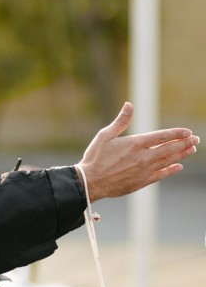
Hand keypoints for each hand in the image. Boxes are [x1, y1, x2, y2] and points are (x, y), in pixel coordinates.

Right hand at [77, 102, 198, 202]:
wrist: (91, 182)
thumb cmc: (95, 157)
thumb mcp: (105, 135)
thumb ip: (121, 121)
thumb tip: (129, 105)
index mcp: (134, 144)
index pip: (161, 136)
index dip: (176, 133)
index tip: (187, 131)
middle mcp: (142, 157)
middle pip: (169, 148)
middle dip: (184, 143)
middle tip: (196, 139)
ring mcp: (144, 170)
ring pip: (168, 161)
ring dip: (181, 154)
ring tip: (192, 150)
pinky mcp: (142, 182)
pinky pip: (161, 174)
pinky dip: (171, 170)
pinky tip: (178, 166)